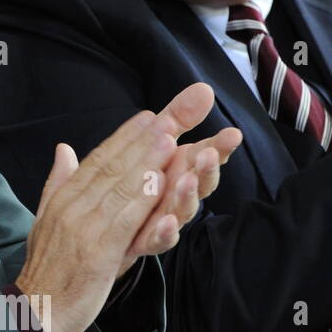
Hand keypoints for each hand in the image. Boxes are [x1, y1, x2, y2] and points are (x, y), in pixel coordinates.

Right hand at [17, 83, 217, 331]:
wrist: (33, 312)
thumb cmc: (47, 271)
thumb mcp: (47, 220)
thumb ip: (59, 183)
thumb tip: (63, 150)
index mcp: (64, 199)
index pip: (96, 160)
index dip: (123, 136)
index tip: (148, 115)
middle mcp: (71, 207)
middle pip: (111, 167)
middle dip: (142, 139)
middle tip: (170, 115)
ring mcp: (83, 228)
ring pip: (120, 188)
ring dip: (147, 161)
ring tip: (170, 138)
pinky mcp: (97, 253)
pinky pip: (125, 220)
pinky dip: (143, 198)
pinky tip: (161, 180)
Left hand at [119, 86, 240, 271]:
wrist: (98, 236)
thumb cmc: (132, 190)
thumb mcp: (152, 146)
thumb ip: (176, 119)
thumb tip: (204, 89)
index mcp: (174, 170)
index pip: (200, 156)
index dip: (217, 146)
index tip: (232, 133)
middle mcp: (173, 195)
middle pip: (197, 182)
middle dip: (206, 168)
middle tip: (211, 154)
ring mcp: (160, 220)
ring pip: (180, 209)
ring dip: (186, 196)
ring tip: (187, 181)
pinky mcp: (143, 242)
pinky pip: (156, 240)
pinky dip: (163, 232)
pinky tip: (165, 223)